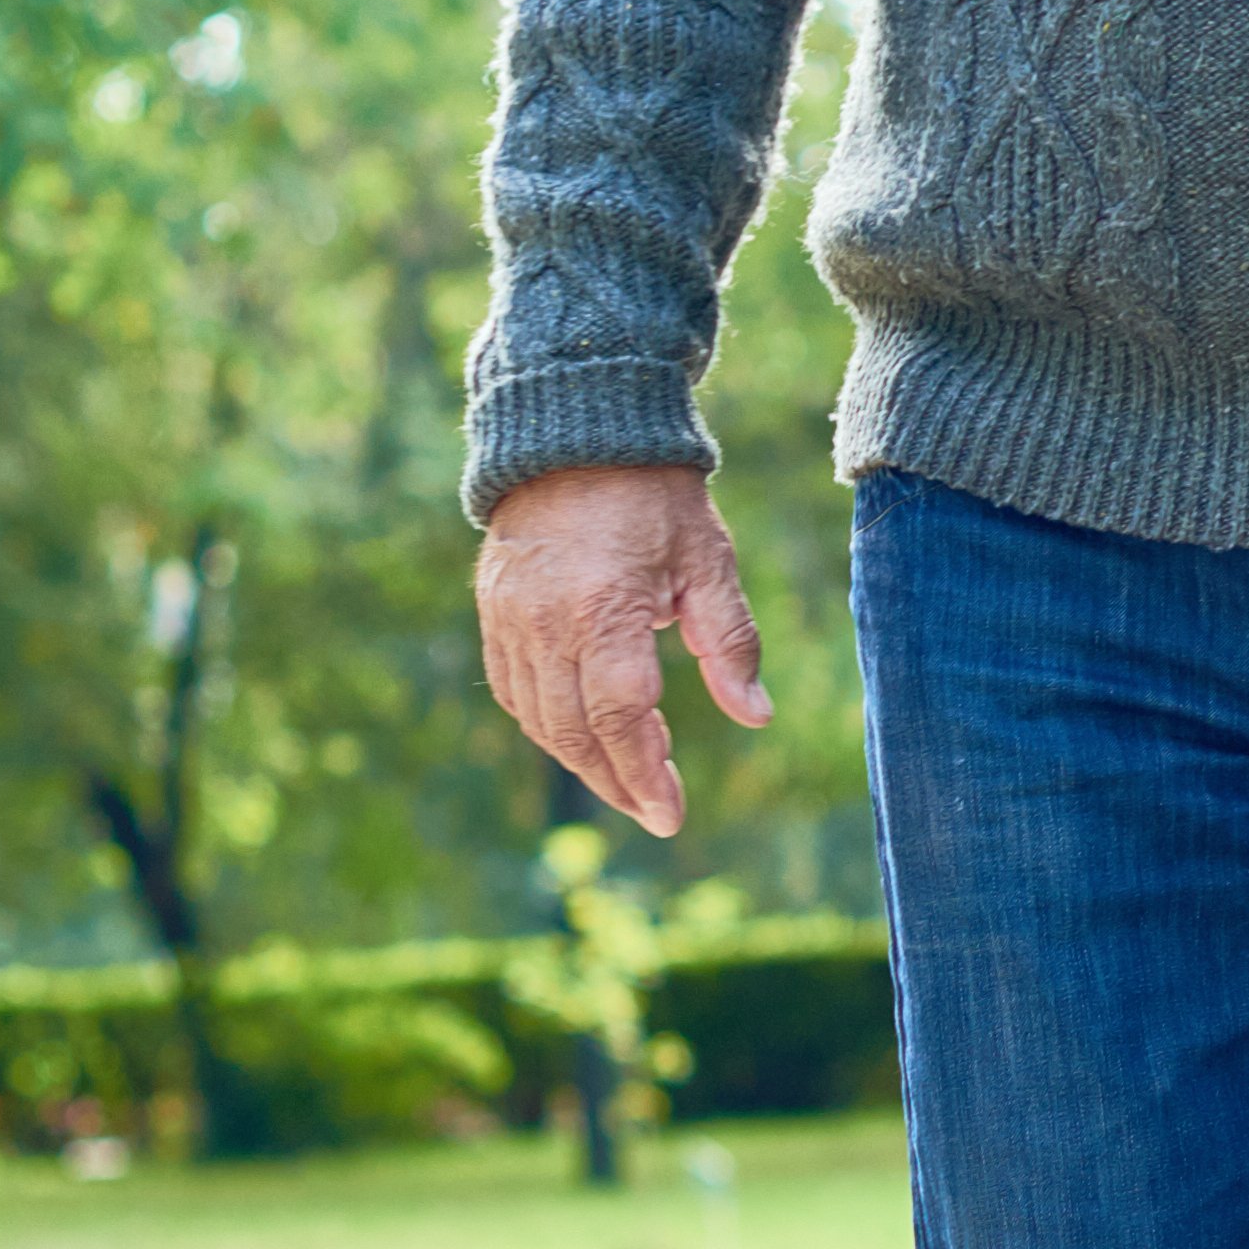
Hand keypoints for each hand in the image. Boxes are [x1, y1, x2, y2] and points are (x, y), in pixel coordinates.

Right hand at [475, 464, 770, 838]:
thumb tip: (755, 716)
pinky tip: (581, 739)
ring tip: (628, 784)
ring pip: (538, 720)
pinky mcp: (493, 613)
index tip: (670, 814)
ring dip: (581, 762)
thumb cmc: (656, 497)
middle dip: (616, 782)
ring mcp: (510, 619)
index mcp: (605, 610)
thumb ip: (730, 642)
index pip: (621, 717)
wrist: (578, 434)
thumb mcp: (709, 561)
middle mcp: (546, 623)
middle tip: (656, 812)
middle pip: (574, 733)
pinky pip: (513, 691)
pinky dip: (545, 726)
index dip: (645, 773)